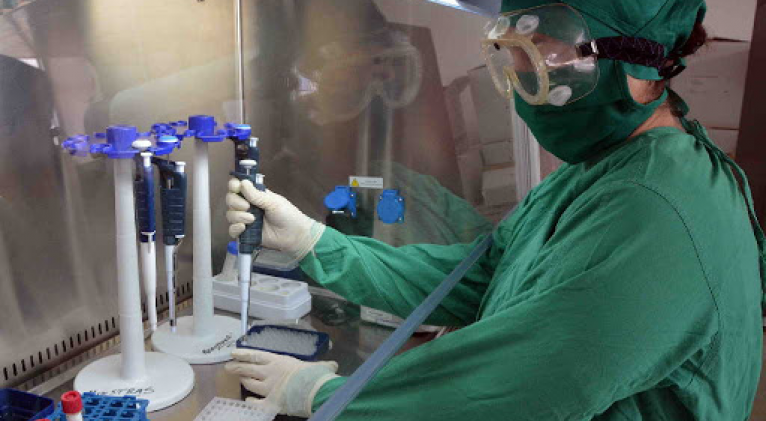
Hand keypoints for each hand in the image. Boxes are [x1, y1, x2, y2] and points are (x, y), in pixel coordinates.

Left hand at [225, 348, 339, 416]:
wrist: (315, 390)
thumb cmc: (316, 375)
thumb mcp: (319, 366)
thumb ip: (322, 365)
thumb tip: (333, 365)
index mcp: (278, 361)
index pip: (256, 356)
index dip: (243, 354)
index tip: (232, 353)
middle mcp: (269, 373)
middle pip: (248, 369)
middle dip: (237, 368)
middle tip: (228, 367)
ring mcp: (268, 388)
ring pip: (250, 384)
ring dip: (244, 382)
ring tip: (240, 380)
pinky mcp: (270, 403)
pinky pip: (255, 403)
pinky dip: (250, 402)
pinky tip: (248, 401)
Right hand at [226, 179, 324, 259]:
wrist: (294, 235)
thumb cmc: (287, 215)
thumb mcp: (273, 202)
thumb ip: (256, 195)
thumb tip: (243, 182)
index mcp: (255, 195)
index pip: (237, 186)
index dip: (234, 186)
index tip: (237, 187)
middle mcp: (247, 206)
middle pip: (230, 200)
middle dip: (235, 202)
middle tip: (248, 207)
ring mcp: (245, 220)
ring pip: (230, 214)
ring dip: (238, 216)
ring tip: (252, 220)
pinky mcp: (245, 234)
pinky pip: (232, 230)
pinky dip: (235, 228)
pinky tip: (244, 227)